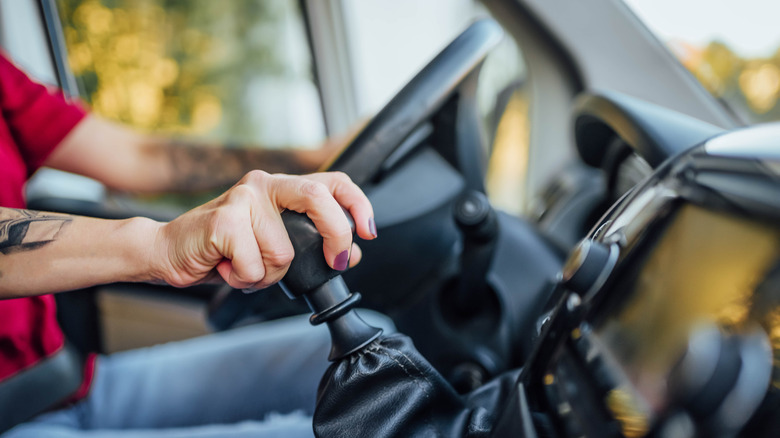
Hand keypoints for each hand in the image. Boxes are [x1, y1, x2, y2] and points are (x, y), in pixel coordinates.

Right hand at [151, 171, 375, 289]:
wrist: (169, 251)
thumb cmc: (224, 250)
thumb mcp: (275, 245)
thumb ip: (311, 243)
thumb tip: (351, 252)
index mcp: (281, 188)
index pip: (332, 182)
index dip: (357, 204)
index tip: (368, 232)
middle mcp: (264, 184)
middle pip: (318, 200)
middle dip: (335, 236)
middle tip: (333, 263)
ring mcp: (243, 198)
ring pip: (284, 253)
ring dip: (267, 275)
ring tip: (244, 266)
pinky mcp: (224, 219)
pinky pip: (255, 266)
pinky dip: (244, 279)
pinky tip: (227, 267)